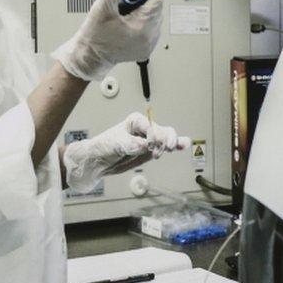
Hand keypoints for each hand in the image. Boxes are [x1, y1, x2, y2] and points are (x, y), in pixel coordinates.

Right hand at [53, 0, 162, 80]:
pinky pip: (151, 30)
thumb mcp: (102, 7)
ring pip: (155, 19)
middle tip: (124, 7)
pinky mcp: (146, 50)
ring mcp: (148, 46)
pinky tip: (127, 25)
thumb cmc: (94, 35)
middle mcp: (149, 39)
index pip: (157, 0)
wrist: (89, 57)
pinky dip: (142, 24)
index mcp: (142, 28)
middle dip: (142, 3)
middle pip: (157, 9)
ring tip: (125, 17)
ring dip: (143, 13)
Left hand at [63, 113, 189, 193]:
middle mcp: (145, 128)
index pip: (152, 127)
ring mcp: (150, 140)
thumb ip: (130, 144)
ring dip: (172, 143)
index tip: (151, 147)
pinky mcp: (151, 150)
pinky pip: (166, 146)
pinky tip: (184, 145)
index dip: (154, 137)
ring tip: (174, 148)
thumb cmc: (102, 147)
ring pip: (168, 137)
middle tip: (158, 152)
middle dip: (164, 141)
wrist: (98, 161)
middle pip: (163, 131)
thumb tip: (144, 146)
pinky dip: (176, 145)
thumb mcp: (114, 144)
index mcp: (135, 121)